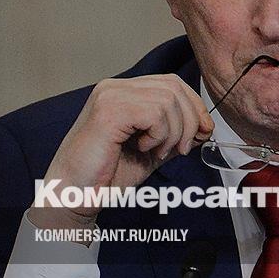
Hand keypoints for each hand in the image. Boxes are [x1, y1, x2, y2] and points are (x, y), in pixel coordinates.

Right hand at [28, 74, 213, 230]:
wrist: (74, 195)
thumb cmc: (106, 174)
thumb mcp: (152, 150)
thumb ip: (174, 134)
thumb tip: (204, 126)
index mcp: (123, 92)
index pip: (171, 83)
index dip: (194, 105)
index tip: (203, 131)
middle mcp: (115, 88)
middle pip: (174, 87)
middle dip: (190, 120)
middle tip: (181, 149)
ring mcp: (110, 96)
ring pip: (168, 101)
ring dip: (173, 132)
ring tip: (157, 152)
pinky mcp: (109, 112)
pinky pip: (154, 114)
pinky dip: (159, 135)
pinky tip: (143, 148)